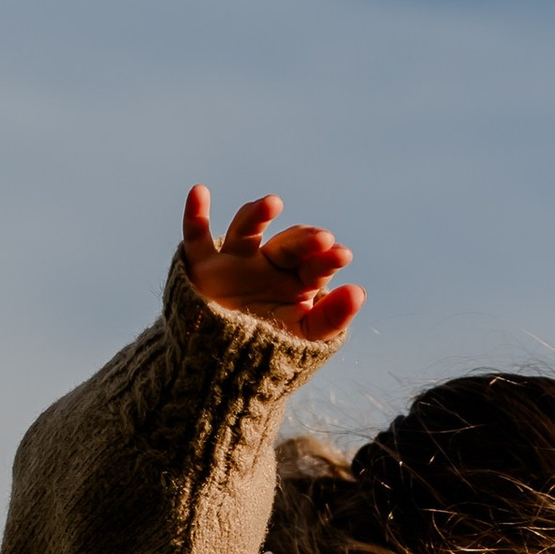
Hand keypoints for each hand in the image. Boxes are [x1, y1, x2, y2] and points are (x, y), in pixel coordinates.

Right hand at [180, 185, 363, 344]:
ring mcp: (234, 262)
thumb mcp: (303, 337)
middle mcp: (266, 264)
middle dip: (304, 241)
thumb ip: (331, 318)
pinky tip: (199, 191)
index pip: (315, 264)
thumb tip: (359, 292)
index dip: (327, 259)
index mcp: (295, 280)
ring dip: (257, 215)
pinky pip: (196, 237)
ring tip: (274, 204)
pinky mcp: (202, 266)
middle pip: (286, 245)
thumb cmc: (267, 346)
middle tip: (323, 239)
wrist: (220, 362)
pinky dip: (195, 215)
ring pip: (245, 230)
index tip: (342, 255)